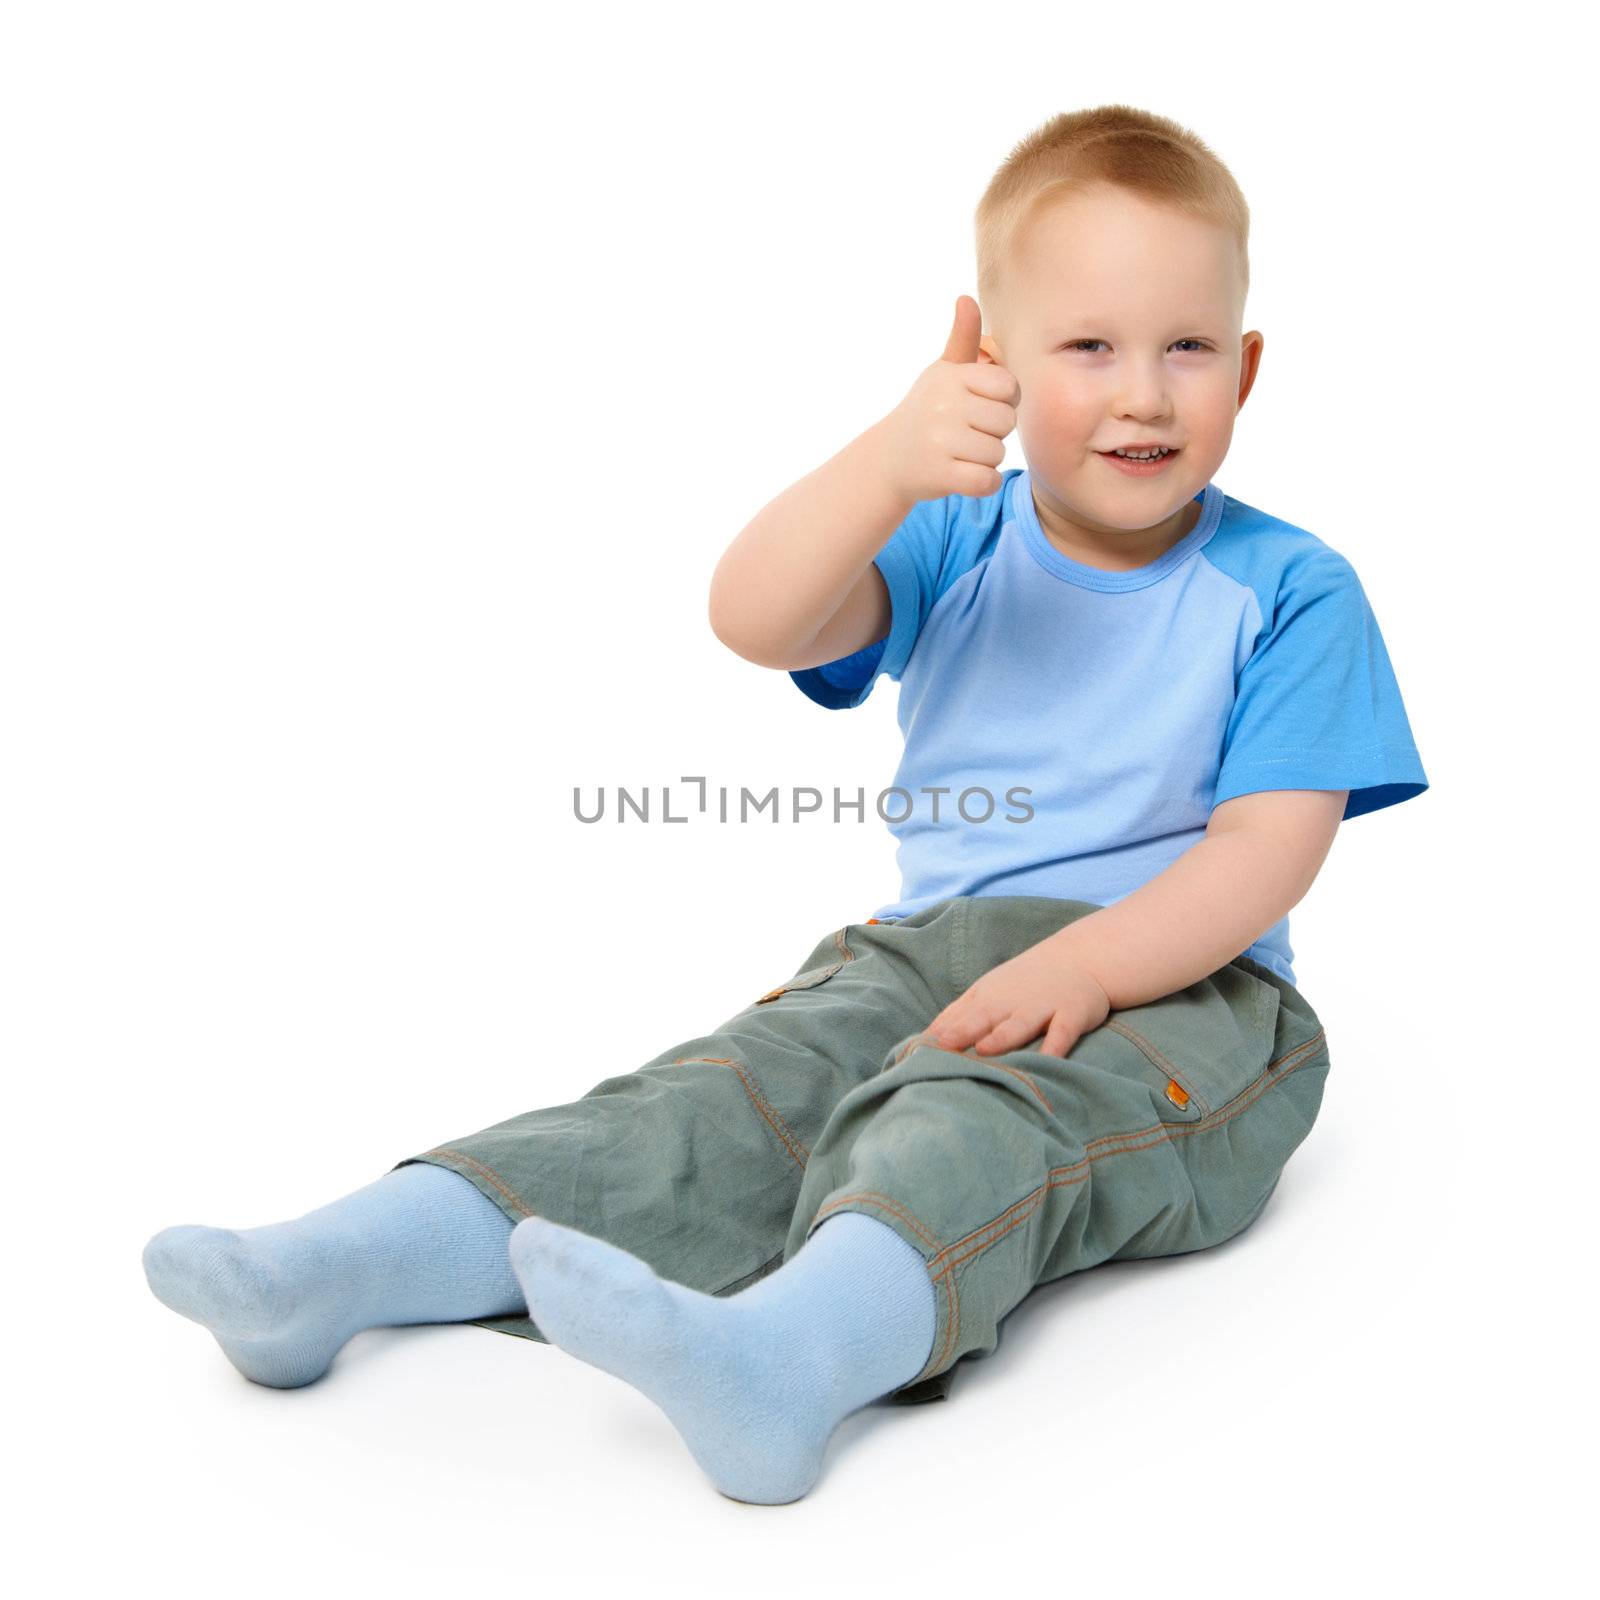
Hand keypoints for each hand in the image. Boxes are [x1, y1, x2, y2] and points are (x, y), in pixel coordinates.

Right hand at [877, 294, 1020, 504]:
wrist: (888, 459)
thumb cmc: (926, 412)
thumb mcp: (942, 373)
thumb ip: (962, 339)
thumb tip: (966, 299)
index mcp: (950, 378)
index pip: (1009, 387)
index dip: (1002, 402)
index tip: (980, 407)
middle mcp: (942, 406)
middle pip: (1006, 422)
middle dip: (993, 433)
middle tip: (966, 434)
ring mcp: (939, 441)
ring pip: (997, 454)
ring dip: (985, 460)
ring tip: (959, 453)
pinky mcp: (939, 474)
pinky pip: (986, 481)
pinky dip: (982, 484)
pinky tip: (963, 475)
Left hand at [924, 940, 1111, 1059]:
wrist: (1080, 957)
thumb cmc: (1025, 982)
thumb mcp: (988, 993)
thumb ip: (958, 1016)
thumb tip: (924, 1040)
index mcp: (987, 998)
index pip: (959, 1016)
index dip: (940, 1033)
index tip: (916, 1051)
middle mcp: (1011, 1002)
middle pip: (983, 1018)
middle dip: (961, 1033)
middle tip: (939, 1050)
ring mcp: (1042, 1006)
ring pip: (1020, 1024)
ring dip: (1002, 1036)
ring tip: (984, 1049)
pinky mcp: (1072, 1013)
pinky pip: (1063, 1032)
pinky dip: (1056, 1045)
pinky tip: (1048, 1061)